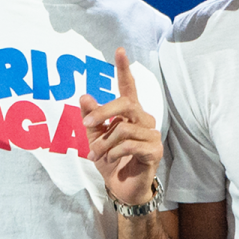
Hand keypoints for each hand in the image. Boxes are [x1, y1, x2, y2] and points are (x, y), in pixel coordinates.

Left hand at [81, 47, 161, 204]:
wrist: (122, 188)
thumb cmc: (111, 160)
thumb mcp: (94, 138)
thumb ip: (91, 118)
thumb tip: (84, 96)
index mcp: (129, 113)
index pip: (129, 87)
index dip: (124, 69)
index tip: (119, 50)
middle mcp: (143, 119)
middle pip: (125, 104)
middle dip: (103, 112)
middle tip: (86, 125)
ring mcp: (151, 134)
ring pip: (123, 128)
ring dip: (103, 143)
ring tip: (96, 154)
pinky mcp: (154, 150)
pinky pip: (129, 145)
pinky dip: (114, 153)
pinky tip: (110, 160)